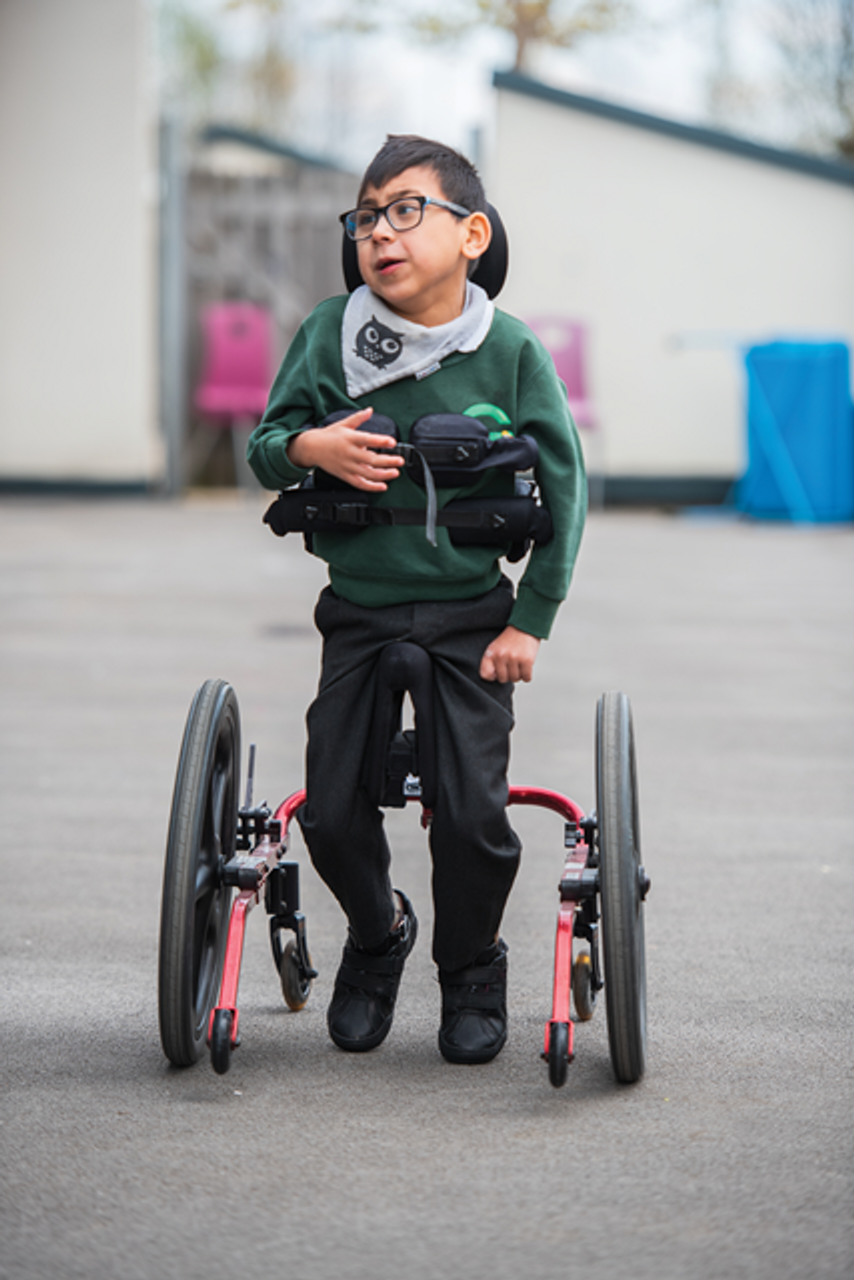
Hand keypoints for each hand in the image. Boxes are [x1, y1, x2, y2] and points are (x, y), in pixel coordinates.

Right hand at [287, 408, 403, 490]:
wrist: (311, 448)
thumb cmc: (328, 436)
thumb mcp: (343, 424)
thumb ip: (358, 418)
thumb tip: (370, 410)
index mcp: (350, 438)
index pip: (367, 439)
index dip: (380, 441)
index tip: (392, 442)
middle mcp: (349, 453)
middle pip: (370, 460)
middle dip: (387, 461)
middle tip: (400, 461)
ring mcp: (347, 466)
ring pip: (367, 474)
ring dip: (383, 475)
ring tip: (395, 473)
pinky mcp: (344, 475)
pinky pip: (359, 483)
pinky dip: (371, 487)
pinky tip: (382, 486)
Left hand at [479, 626, 540, 683]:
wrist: (525, 626)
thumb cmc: (510, 638)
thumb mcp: (495, 647)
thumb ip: (491, 661)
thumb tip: (494, 678)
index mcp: (491, 653)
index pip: (486, 675)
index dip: (493, 676)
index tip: (497, 672)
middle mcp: (501, 656)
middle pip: (502, 679)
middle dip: (508, 675)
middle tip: (512, 666)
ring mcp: (514, 658)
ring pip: (515, 679)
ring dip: (518, 675)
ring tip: (519, 665)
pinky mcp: (527, 660)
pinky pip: (526, 678)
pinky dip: (527, 676)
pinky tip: (526, 668)